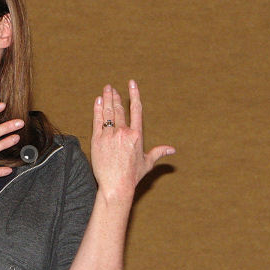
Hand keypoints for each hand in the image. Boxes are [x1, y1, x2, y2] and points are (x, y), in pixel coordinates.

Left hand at [91, 81, 174, 199]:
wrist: (115, 185)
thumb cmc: (132, 176)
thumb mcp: (147, 163)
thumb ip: (159, 153)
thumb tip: (173, 150)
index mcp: (137, 135)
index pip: (136, 109)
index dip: (134, 94)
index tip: (131, 84)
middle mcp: (123, 132)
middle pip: (119, 109)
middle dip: (115, 96)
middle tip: (112, 87)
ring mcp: (109, 135)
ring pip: (108, 113)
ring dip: (107, 99)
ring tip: (106, 90)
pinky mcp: (97, 140)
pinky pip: (97, 121)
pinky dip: (97, 109)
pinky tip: (98, 101)